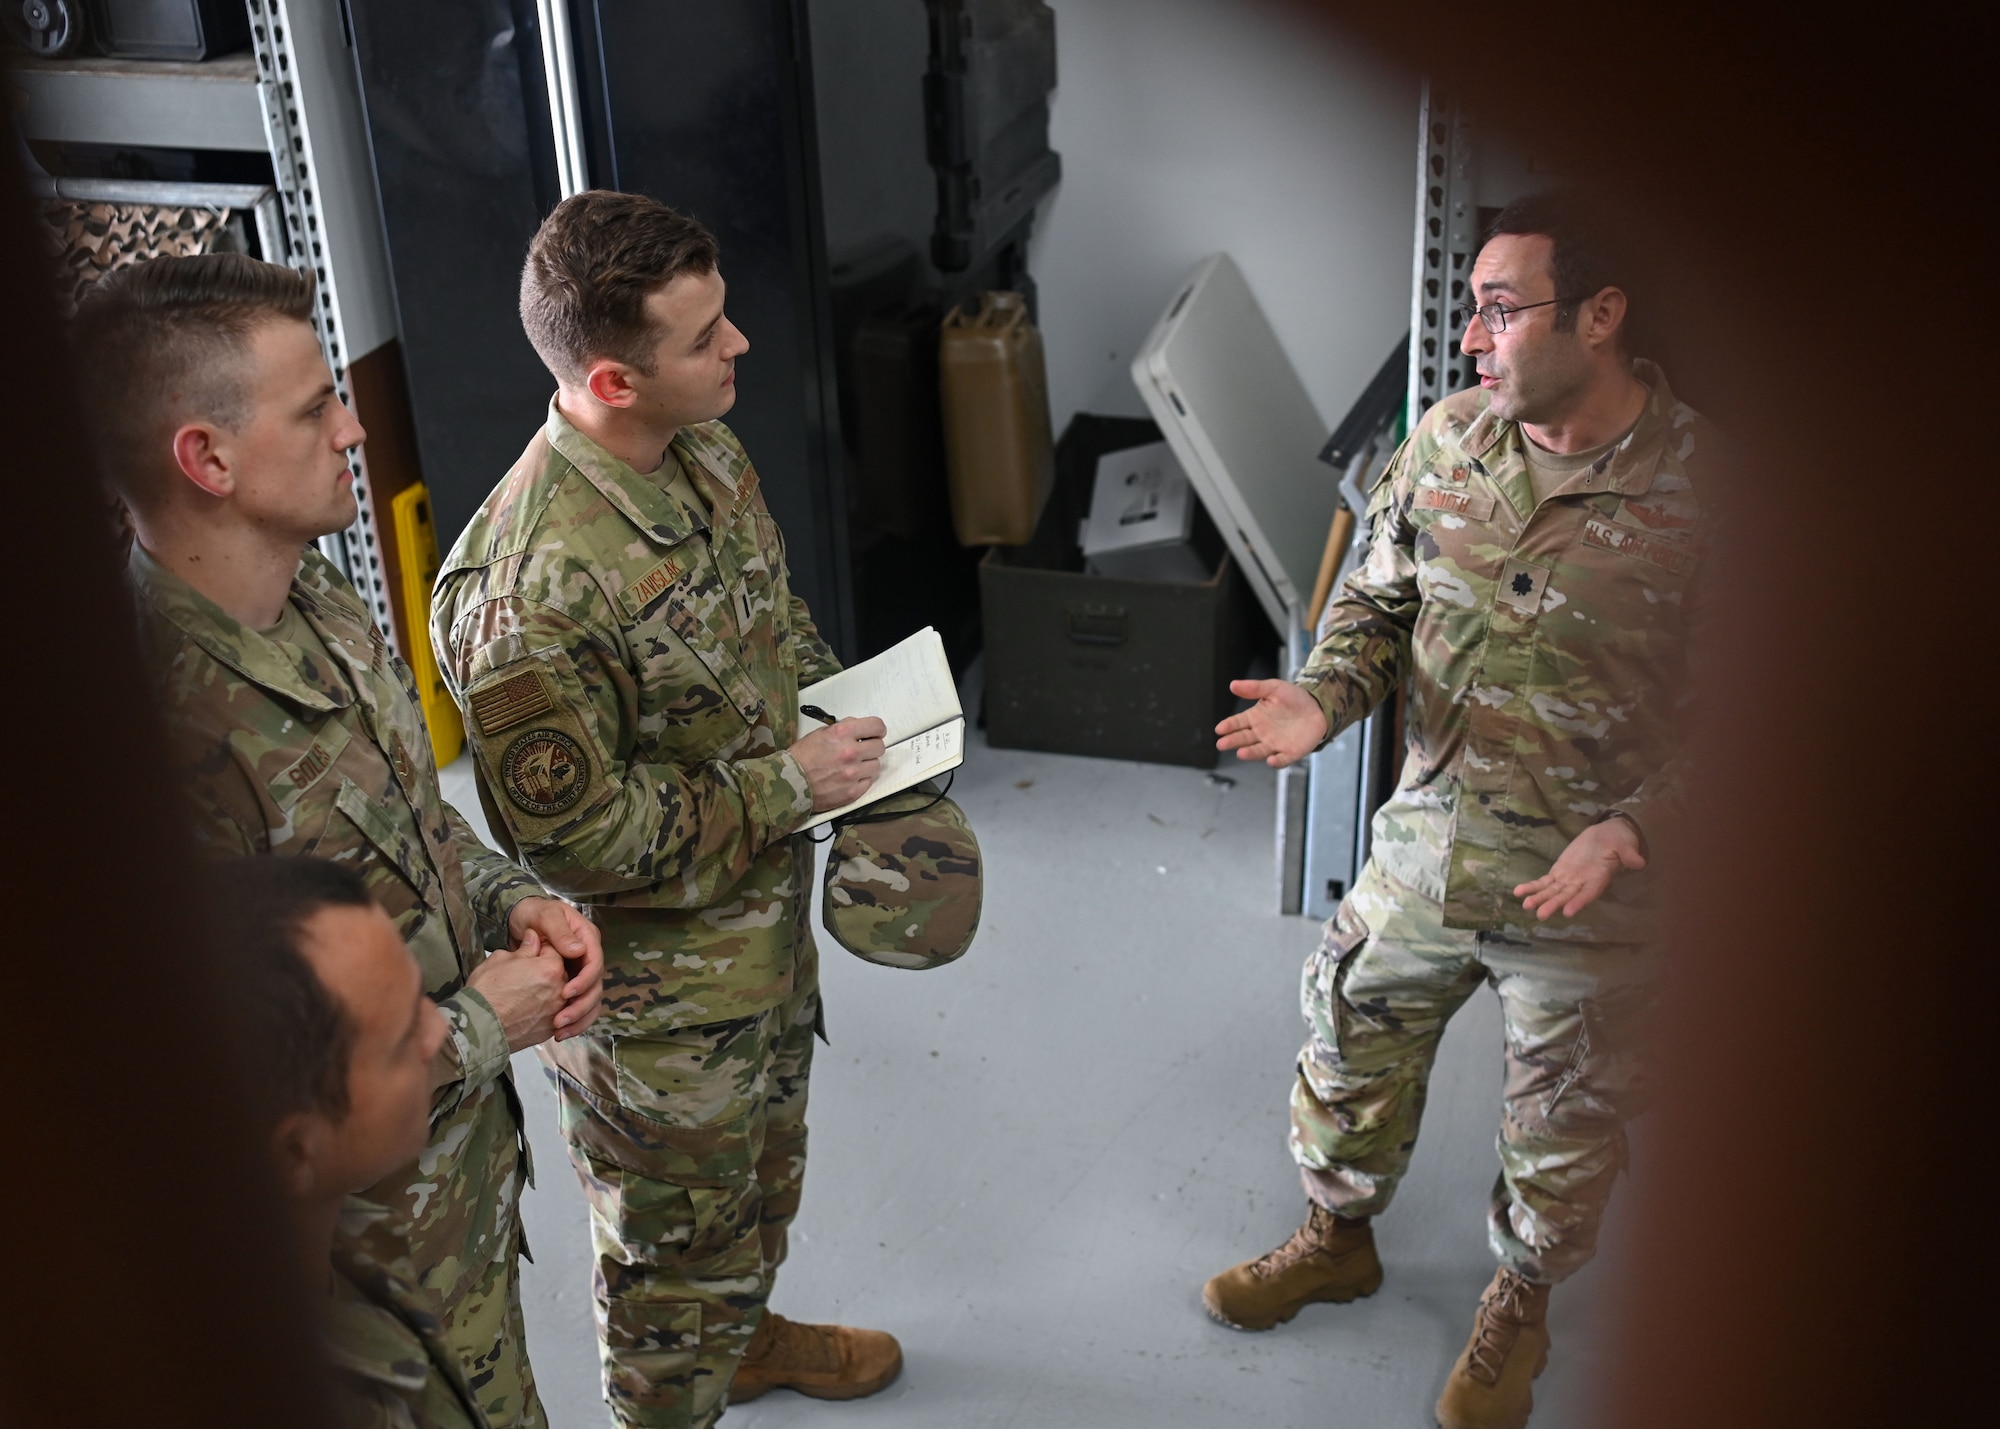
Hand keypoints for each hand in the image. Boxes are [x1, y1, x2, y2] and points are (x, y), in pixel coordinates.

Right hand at [464, 929, 566, 1052]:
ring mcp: (556, 1012)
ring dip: (544, 991)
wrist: (478, 1028)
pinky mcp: (549, 1030)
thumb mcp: (500, 959)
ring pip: (556, 994)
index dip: (539, 949)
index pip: (554, 949)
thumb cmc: (486, 993)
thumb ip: (524, 948)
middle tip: (523, 975)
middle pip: (559, 972)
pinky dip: (541, 1010)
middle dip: (544, 971)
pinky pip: (550, 1013)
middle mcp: (560, 990)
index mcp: (550, 968)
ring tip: (521, 994)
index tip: (529, 953)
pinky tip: (524, 1009)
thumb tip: (533, 939)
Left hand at [509, 895, 603, 1038]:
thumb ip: (560, 932)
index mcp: (587, 938)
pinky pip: (579, 1006)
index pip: (595, 962)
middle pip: (596, 986)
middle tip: (560, 1020)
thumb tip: (578, 951)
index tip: (567, 992)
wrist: (521, 921)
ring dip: (578, 1018)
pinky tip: (559, 1034)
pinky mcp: (572, 985)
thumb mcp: (545, 916)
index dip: (585, 980)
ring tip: (559, 1031)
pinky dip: (573, 1022)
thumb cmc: (534, 914)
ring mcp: (581, 972)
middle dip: (580, 1006)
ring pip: (591, 1001)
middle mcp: (588, 957)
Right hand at [791, 716, 887, 811]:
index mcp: (842, 733)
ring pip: (876, 766)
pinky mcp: (852, 792)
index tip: (875, 733)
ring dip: (867, 764)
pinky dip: (861, 780)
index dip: (877, 729)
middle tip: (862, 750)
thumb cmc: (801, 758)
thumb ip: (842, 729)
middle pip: (879, 747)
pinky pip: (868, 782)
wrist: (788, 784)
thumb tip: (858, 729)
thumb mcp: (820, 733)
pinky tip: (849, 778)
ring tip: (853, 766)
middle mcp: (851, 752)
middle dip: (872, 747)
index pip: (877, 726)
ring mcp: (853, 774)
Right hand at [1215, 680, 1328, 768]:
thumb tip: (1233, 684)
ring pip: (1259, 751)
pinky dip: (1276, 761)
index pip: (1238, 723)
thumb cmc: (1294, 698)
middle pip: (1244, 739)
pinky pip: (1282, 759)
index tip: (1220, 729)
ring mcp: (1275, 744)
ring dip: (1250, 753)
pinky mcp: (1290, 753)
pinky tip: (1270, 760)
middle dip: (1232, 741)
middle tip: (1222, 744)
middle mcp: (1262, 733)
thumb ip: (1254, 688)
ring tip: (1240, 753)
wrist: (1318, 707)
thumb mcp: (1273, 688)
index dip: (1228, 726)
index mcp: (1256, 718)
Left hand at [1515, 817, 1647, 919]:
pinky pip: (1544, 882)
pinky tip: (1518, 892)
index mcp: (1599, 878)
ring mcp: (1569, 879)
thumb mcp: (1626, 845)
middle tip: (1541, 914)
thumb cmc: (1620, 841)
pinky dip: (1532, 887)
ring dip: (1539, 898)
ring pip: (1552, 892)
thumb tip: (1640, 862)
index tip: (1569, 912)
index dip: (1579, 902)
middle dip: (1554, 905)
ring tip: (1526, 905)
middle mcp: (1582, 883)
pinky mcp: (1559, 873)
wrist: (1607, 836)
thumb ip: (1629, 854)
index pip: (1589, 893)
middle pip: (1567, 896)